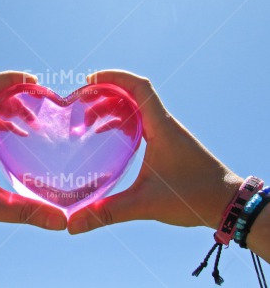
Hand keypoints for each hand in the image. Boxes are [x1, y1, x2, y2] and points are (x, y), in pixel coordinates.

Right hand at [68, 70, 242, 233]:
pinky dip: (123, 123)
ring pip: (137, 109)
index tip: (90, 80)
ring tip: (89, 123)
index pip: (139, 87)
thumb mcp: (146, 204)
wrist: (226, 203)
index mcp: (162, 128)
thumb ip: (109, 212)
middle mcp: (165, 125)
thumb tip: (74, 223)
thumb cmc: (193, 197)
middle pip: (133, 95)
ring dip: (113, 109)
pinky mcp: (168, 143)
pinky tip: (110, 138)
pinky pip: (142, 123)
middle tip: (82, 105)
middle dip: (105, 95)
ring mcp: (167, 133)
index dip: (114, 77)